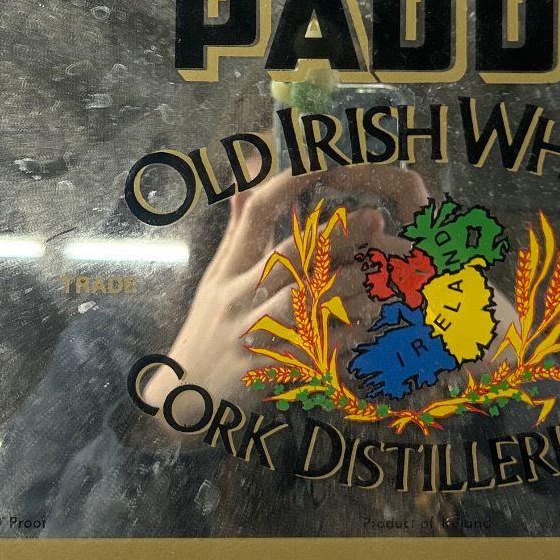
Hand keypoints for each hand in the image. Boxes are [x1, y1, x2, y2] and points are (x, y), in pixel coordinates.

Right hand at [137, 165, 429, 430]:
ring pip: (301, 304)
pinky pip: (305, 351)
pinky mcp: (262, 370)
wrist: (180, 398)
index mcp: (229, 269)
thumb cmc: (205, 329)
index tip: (321, 161)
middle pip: (289, 258)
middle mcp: (238, 296)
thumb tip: (246, 183)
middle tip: (375, 217)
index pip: (256, 215)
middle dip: (334, 237)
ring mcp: (249, 333)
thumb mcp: (214, 279)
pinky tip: (364, 329)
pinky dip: (335, 339)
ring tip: (379, 276)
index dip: (287, 185)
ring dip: (344, 288)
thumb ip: (237, 232)